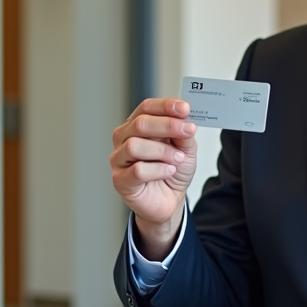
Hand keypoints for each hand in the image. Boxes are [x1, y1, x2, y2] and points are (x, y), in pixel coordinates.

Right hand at [111, 99, 198, 259]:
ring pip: (135, 145)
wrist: (169, 200)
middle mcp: (124, 139)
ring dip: (162, 151)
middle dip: (168, 125)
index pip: (146, 108)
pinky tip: (168, 171)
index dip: (165, 106)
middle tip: (188, 131)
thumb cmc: (172, 170)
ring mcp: (119, 159)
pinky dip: (158, 169)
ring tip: (177, 159)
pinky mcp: (120, 180)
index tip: (184, 108)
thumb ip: (184, 133)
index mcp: (137, 125)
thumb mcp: (185, 148)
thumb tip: (185, 119)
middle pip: (140, 123)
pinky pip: (137, 170)